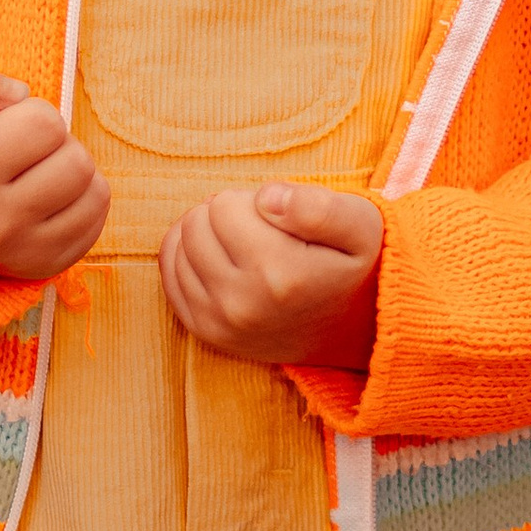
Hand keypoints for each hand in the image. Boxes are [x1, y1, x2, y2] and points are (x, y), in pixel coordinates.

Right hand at [0, 60, 109, 283]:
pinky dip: (81, 199)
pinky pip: (96, 218)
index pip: (46, 122)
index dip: (30, 113)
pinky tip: (46, 196)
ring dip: (71, 170)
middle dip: (55, 143)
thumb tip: (20, 94)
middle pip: (77, 160)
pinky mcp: (44, 266)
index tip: (3, 127)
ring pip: (95, 190)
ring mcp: (22, 251)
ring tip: (35, 172)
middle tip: (22, 151)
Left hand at [159, 181, 381, 368]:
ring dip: (207, 235)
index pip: (224, 205)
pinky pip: (170, 275)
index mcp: (282, 275)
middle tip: (262, 231)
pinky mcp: (206, 332)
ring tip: (245, 245)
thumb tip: (265, 198)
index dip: (252, 201)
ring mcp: (221, 323)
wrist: (354, 330)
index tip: (280, 219)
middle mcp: (245, 305)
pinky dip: (187, 256)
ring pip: (180, 245)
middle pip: (198, 223)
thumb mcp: (360, 225)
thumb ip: (318, 206)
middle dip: (227, 215)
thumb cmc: (355, 266)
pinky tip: (219, 256)